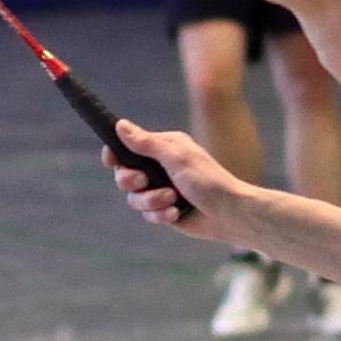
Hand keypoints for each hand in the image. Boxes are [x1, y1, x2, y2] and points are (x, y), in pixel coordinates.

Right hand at [105, 117, 243, 242]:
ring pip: (134, 199)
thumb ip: (146, 143)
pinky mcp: (166, 211)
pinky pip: (148, 215)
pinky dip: (160, 215)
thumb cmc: (208, 180)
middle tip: (143, 181)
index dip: (115, 154)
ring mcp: (162, 190)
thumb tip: (120, 125)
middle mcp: (160, 168)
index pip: (128, 147)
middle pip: (124, 175)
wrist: (229, 213)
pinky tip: (177, 214)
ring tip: (172, 200)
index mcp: (164, 148)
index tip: (111, 160)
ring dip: (151, 201)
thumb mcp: (176, 157)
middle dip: (131, 181)